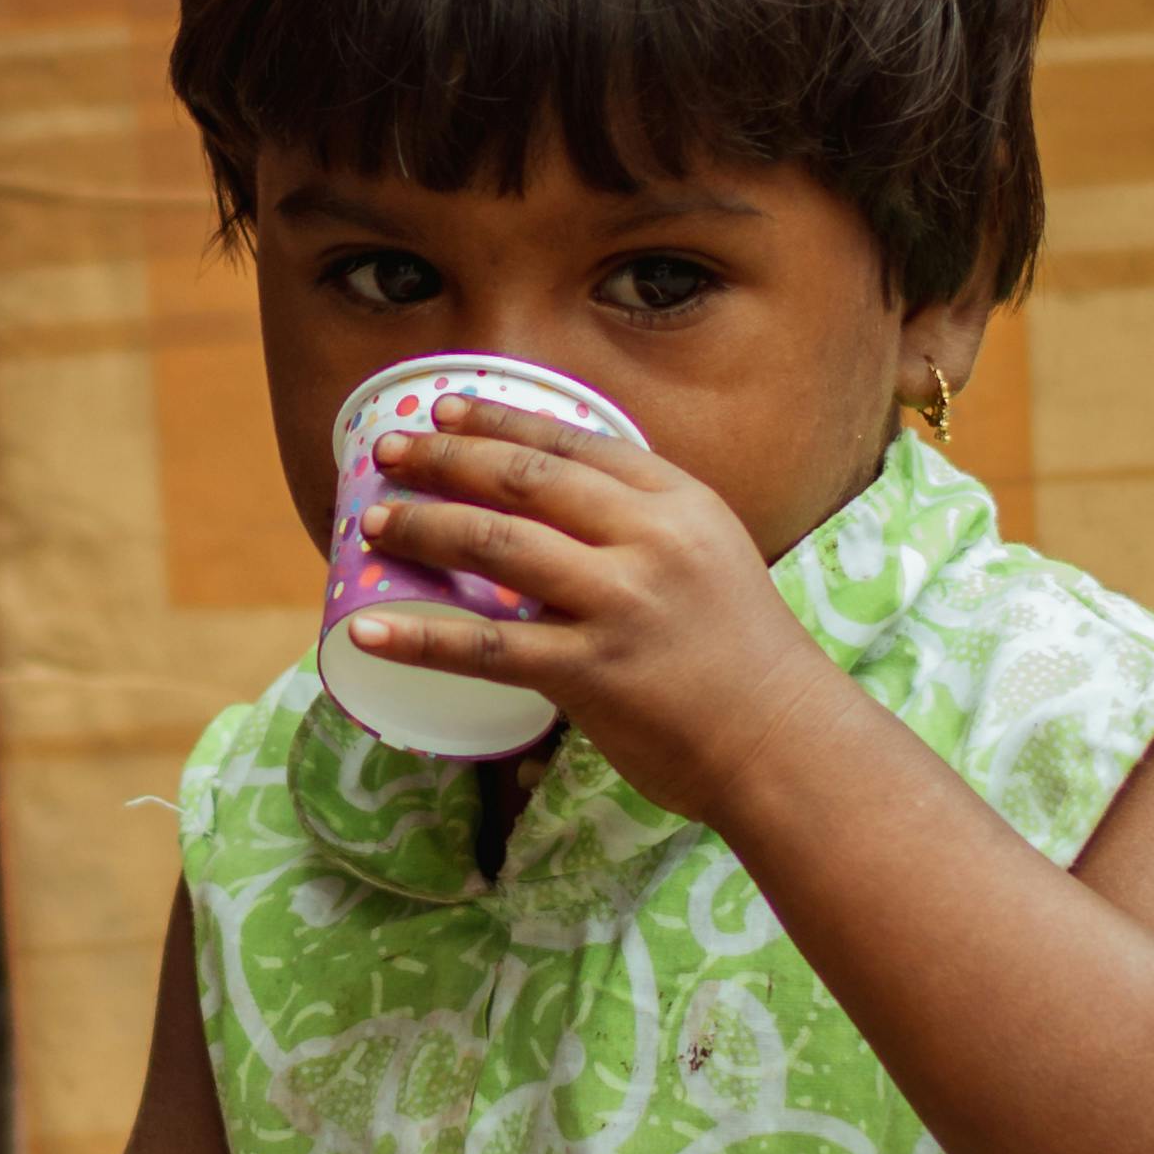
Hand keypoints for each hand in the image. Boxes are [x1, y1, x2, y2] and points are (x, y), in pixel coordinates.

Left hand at [353, 402, 840, 824]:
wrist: (786, 743)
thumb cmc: (745, 659)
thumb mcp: (711, 558)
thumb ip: (646, 529)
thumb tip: (562, 513)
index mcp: (679, 501)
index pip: (573, 441)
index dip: (499, 421)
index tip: (443, 410)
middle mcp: (649, 538)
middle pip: (524, 478)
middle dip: (445, 458)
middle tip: (386, 453)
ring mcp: (620, 603)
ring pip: (497, 543)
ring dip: (424, 526)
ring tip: (372, 523)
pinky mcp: (592, 671)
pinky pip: (485, 646)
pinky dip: (420, 636)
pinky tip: (367, 629)